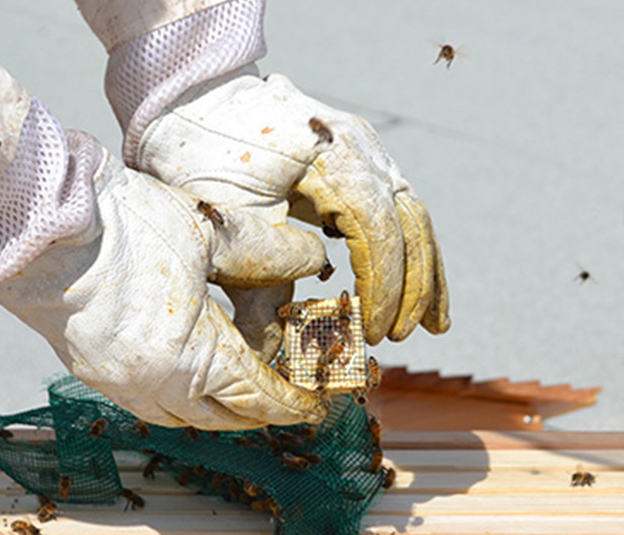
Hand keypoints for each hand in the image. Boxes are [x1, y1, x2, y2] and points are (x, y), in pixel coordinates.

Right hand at [0, 132, 328, 429]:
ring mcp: (117, 382)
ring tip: (246, 392)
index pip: (256, 396)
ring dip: (221, 411)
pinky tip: (193, 378)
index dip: (291, 403)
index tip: (314, 405)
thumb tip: (312, 258)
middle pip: (223, 417)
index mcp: (190, 357)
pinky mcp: (93, 370)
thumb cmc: (122, 225)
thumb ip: (267, 253)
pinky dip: (183, 401)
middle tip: (289, 398)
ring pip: (183, 418)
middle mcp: (153, 384)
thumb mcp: (211, 235)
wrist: (41, 217)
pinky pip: (150, 405)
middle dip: (261, 412)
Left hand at [135, 67, 449, 345]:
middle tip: (398, 337)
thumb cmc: (199, 152)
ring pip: (413, 216)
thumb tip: (280, 351)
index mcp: (332, 154)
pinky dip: (407, 250)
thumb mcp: (225, 221)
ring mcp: (366, 150)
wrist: (191, 96)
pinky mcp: (361, 160)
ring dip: (424, 272)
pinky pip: (397, 209)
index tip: (373, 333)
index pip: (378, 230)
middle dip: (413, 287)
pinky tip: (412, 287)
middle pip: (410, 222)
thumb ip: (261, 283)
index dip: (383, 287)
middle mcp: (362, 147)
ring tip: (432, 325)